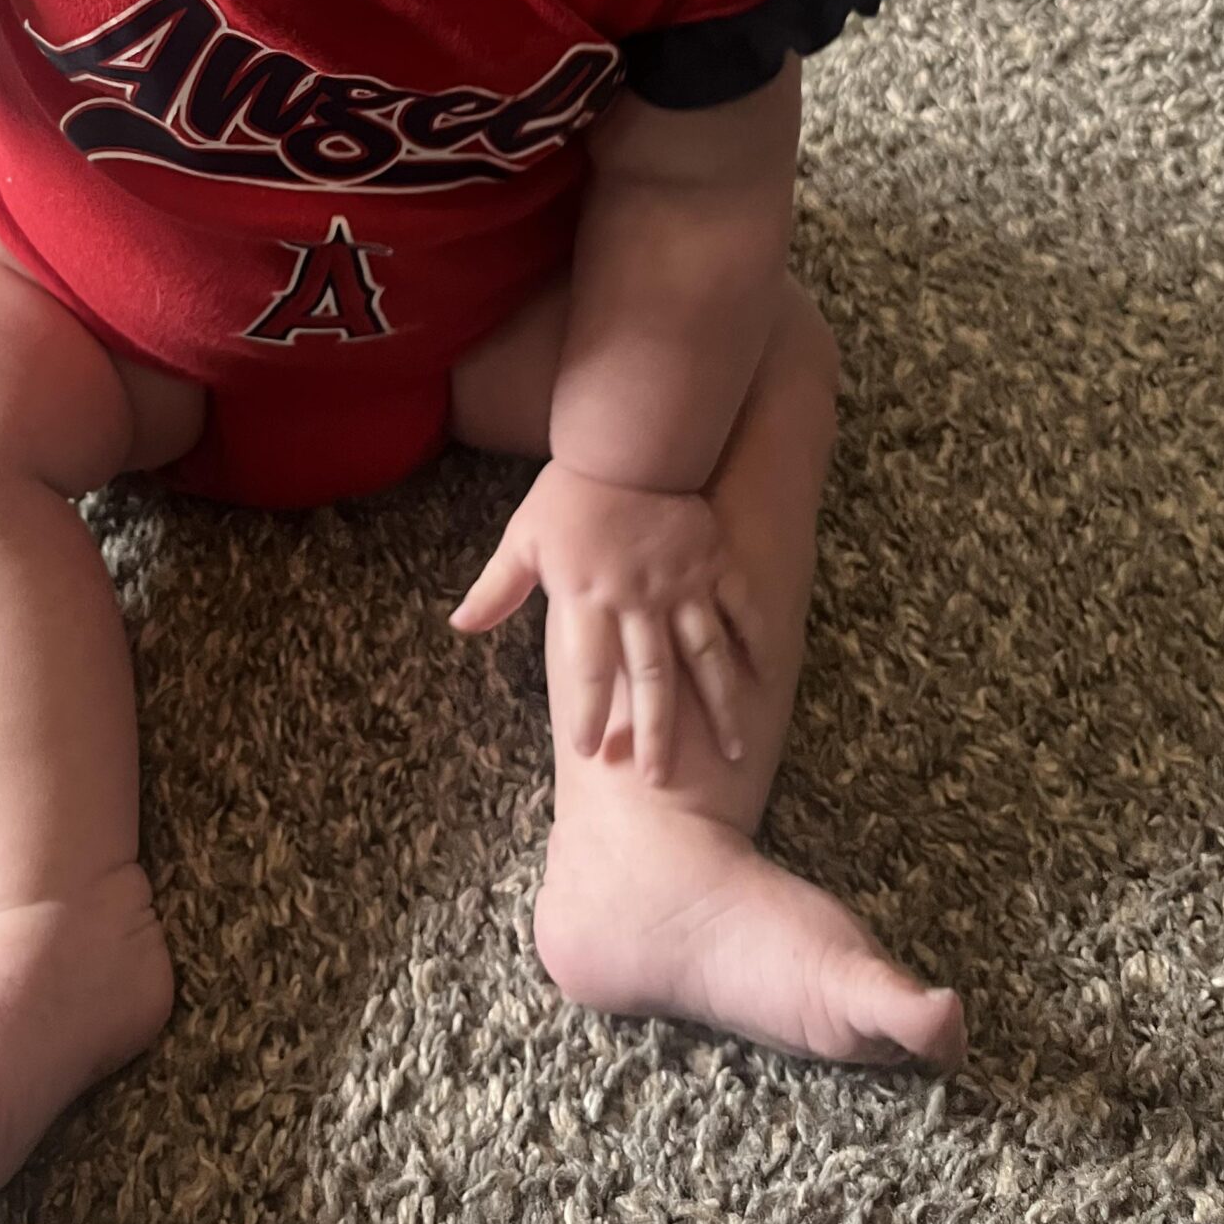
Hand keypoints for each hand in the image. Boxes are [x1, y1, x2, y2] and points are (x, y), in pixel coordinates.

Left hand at [449, 458, 761, 784]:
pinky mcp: (715, 564)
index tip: (594, 752)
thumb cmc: (569, 492)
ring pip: (705, 656)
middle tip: (660, 781)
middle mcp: (639, 601)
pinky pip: (741, 610)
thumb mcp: (522, 539)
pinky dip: (755, 645)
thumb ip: (496, 588)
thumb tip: (459, 625)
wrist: (627, 441)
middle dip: (656, 731)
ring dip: (718, 707)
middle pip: (650, 677)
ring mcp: (684, 585)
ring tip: (732, 753)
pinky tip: (763, 681)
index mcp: (589, 599)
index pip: (589, 670)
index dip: (591, 712)